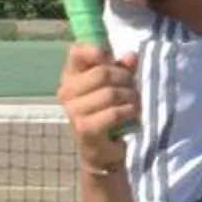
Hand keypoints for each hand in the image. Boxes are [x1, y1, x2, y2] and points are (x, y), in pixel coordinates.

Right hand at [58, 43, 138, 163]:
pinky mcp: (84, 128)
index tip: (112, 60)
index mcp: (70, 76)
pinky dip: (129, 111)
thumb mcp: (116, 84)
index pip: (77, 52)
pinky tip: (131, 114)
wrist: (102, 149)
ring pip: (111, 93)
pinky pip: (114, 112)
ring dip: (131, 96)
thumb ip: (123, 68)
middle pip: (102, 73)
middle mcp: (66, 92)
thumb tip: (132, 56)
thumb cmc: (107, 111)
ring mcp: (73, 111)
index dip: (99, 51)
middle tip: (133, 87)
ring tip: (134, 103)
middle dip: (125, 78)